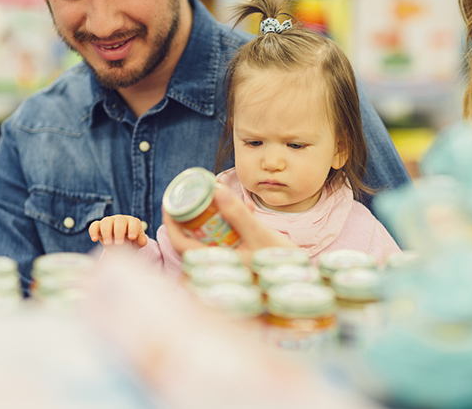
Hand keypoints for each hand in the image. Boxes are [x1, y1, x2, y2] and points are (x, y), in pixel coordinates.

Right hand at [89, 215, 147, 247]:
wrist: (119, 246)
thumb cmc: (130, 243)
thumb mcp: (136, 244)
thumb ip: (140, 242)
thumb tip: (143, 241)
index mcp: (132, 222)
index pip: (134, 222)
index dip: (133, 229)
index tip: (132, 238)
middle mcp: (121, 219)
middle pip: (119, 221)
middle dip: (119, 232)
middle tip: (119, 244)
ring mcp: (109, 221)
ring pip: (106, 221)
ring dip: (106, 232)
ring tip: (108, 244)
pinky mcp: (99, 226)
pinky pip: (94, 225)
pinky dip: (93, 231)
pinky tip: (95, 239)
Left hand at [163, 184, 295, 264]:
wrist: (302, 282)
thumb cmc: (282, 264)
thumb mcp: (260, 235)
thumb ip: (238, 215)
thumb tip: (216, 190)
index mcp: (215, 265)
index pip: (181, 245)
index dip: (172, 223)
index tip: (170, 202)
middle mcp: (217, 267)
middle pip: (191, 239)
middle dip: (192, 215)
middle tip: (196, 192)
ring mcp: (227, 264)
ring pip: (208, 239)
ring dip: (213, 218)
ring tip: (225, 198)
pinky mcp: (238, 260)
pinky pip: (225, 240)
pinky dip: (229, 225)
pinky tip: (246, 211)